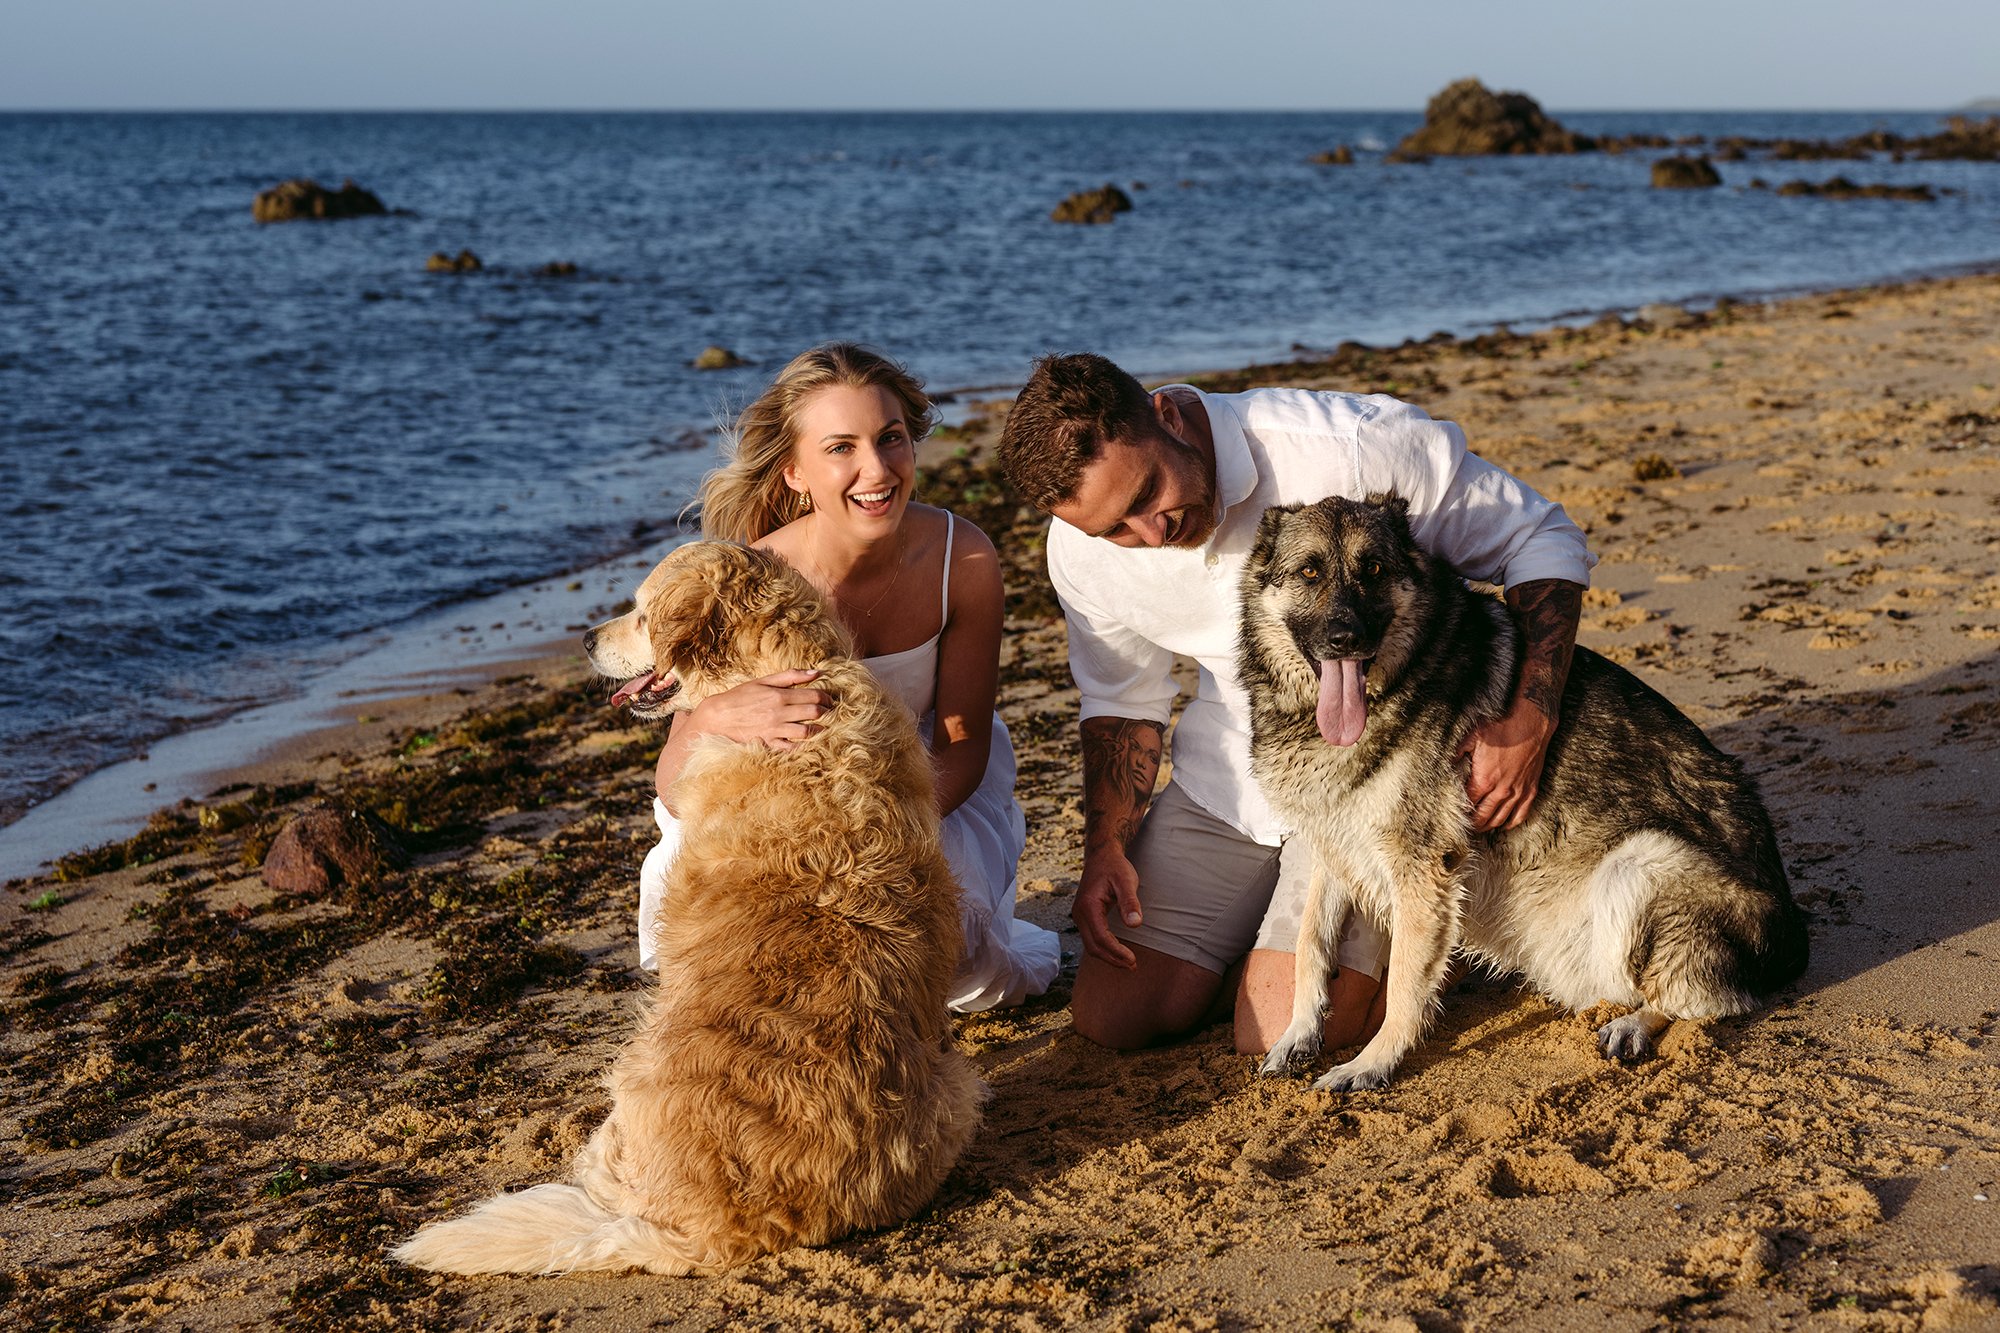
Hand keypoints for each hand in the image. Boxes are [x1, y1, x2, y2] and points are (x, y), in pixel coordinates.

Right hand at [688, 668, 829, 751]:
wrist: (717, 716)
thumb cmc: (740, 696)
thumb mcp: (763, 681)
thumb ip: (790, 676)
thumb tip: (816, 672)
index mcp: (779, 695)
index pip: (813, 696)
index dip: (826, 697)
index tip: (829, 700)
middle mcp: (779, 713)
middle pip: (814, 713)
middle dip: (827, 712)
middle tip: (830, 713)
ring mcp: (774, 730)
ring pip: (807, 731)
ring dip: (820, 729)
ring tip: (824, 727)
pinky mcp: (769, 743)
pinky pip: (792, 748)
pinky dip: (804, 745)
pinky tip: (810, 742)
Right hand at [1074, 847, 1142, 968]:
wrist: (1102, 856)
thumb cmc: (1115, 867)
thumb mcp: (1126, 881)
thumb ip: (1130, 903)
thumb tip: (1135, 925)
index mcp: (1089, 906)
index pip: (1101, 937)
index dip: (1116, 952)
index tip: (1133, 960)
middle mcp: (1080, 913)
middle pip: (1093, 946)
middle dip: (1112, 959)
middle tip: (1132, 966)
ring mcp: (1079, 916)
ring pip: (1090, 945)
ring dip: (1108, 956)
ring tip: (1128, 963)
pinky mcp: (1084, 917)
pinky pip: (1091, 938)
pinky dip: (1104, 948)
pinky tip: (1118, 951)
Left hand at [1460, 695, 1555, 830]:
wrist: (1531, 723)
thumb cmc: (1501, 728)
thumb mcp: (1472, 737)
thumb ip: (1456, 753)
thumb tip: (1444, 762)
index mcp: (1484, 780)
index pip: (1468, 804)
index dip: (1459, 812)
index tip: (1451, 816)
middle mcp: (1501, 791)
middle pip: (1482, 817)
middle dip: (1471, 825)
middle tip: (1462, 829)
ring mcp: (1517, 792)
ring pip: (1500, 819)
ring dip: (1488, 826)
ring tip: (1479, 829)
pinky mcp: (1530, 790)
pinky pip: (1521, 814)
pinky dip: (1511, 823)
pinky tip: (1503, 826)